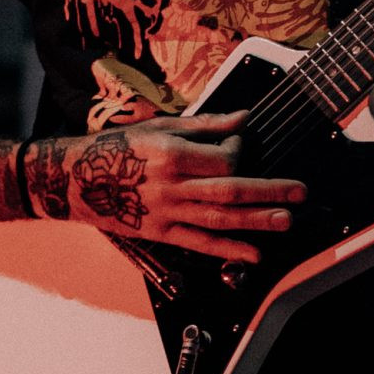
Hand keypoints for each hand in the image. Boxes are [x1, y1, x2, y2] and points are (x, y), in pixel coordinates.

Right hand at [25, 110, 306, 261]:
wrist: (72, 179)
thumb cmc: (117, 147)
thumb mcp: (159, 126)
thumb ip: (205, 126)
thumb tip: (245, 119)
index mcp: (171, 153)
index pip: (223, 158)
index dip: (241, 152)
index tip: (242, 145)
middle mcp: (171, 186)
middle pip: (229, 190)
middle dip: (269, 191)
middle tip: (301, 192)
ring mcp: (166, 213)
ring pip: (219, 219)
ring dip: (256, 221)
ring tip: (286, 220)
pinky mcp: (160, 233)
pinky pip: (199, 243)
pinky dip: (228, 249)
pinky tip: (254, 253)